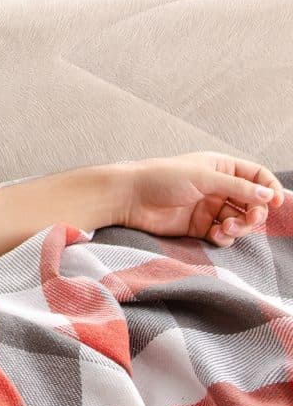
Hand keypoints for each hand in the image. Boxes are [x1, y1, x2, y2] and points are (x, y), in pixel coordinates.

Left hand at [121, 152, 284, 246]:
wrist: (129, 198)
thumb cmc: (162, 178)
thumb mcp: (203, 177)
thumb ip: (237, 187)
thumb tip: (269, 196)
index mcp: (221, 167)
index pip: (257, 177)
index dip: (270, 189)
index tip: (277, 202)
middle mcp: (218, 188)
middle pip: (252, 203)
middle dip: (256, 213)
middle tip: (250, 220)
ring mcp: (209, 208)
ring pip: (240, 221)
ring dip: (241, 227)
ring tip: (228, 228)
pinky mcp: (198, 227)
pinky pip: (223, 235)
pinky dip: (225, 238)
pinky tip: (216, 235)